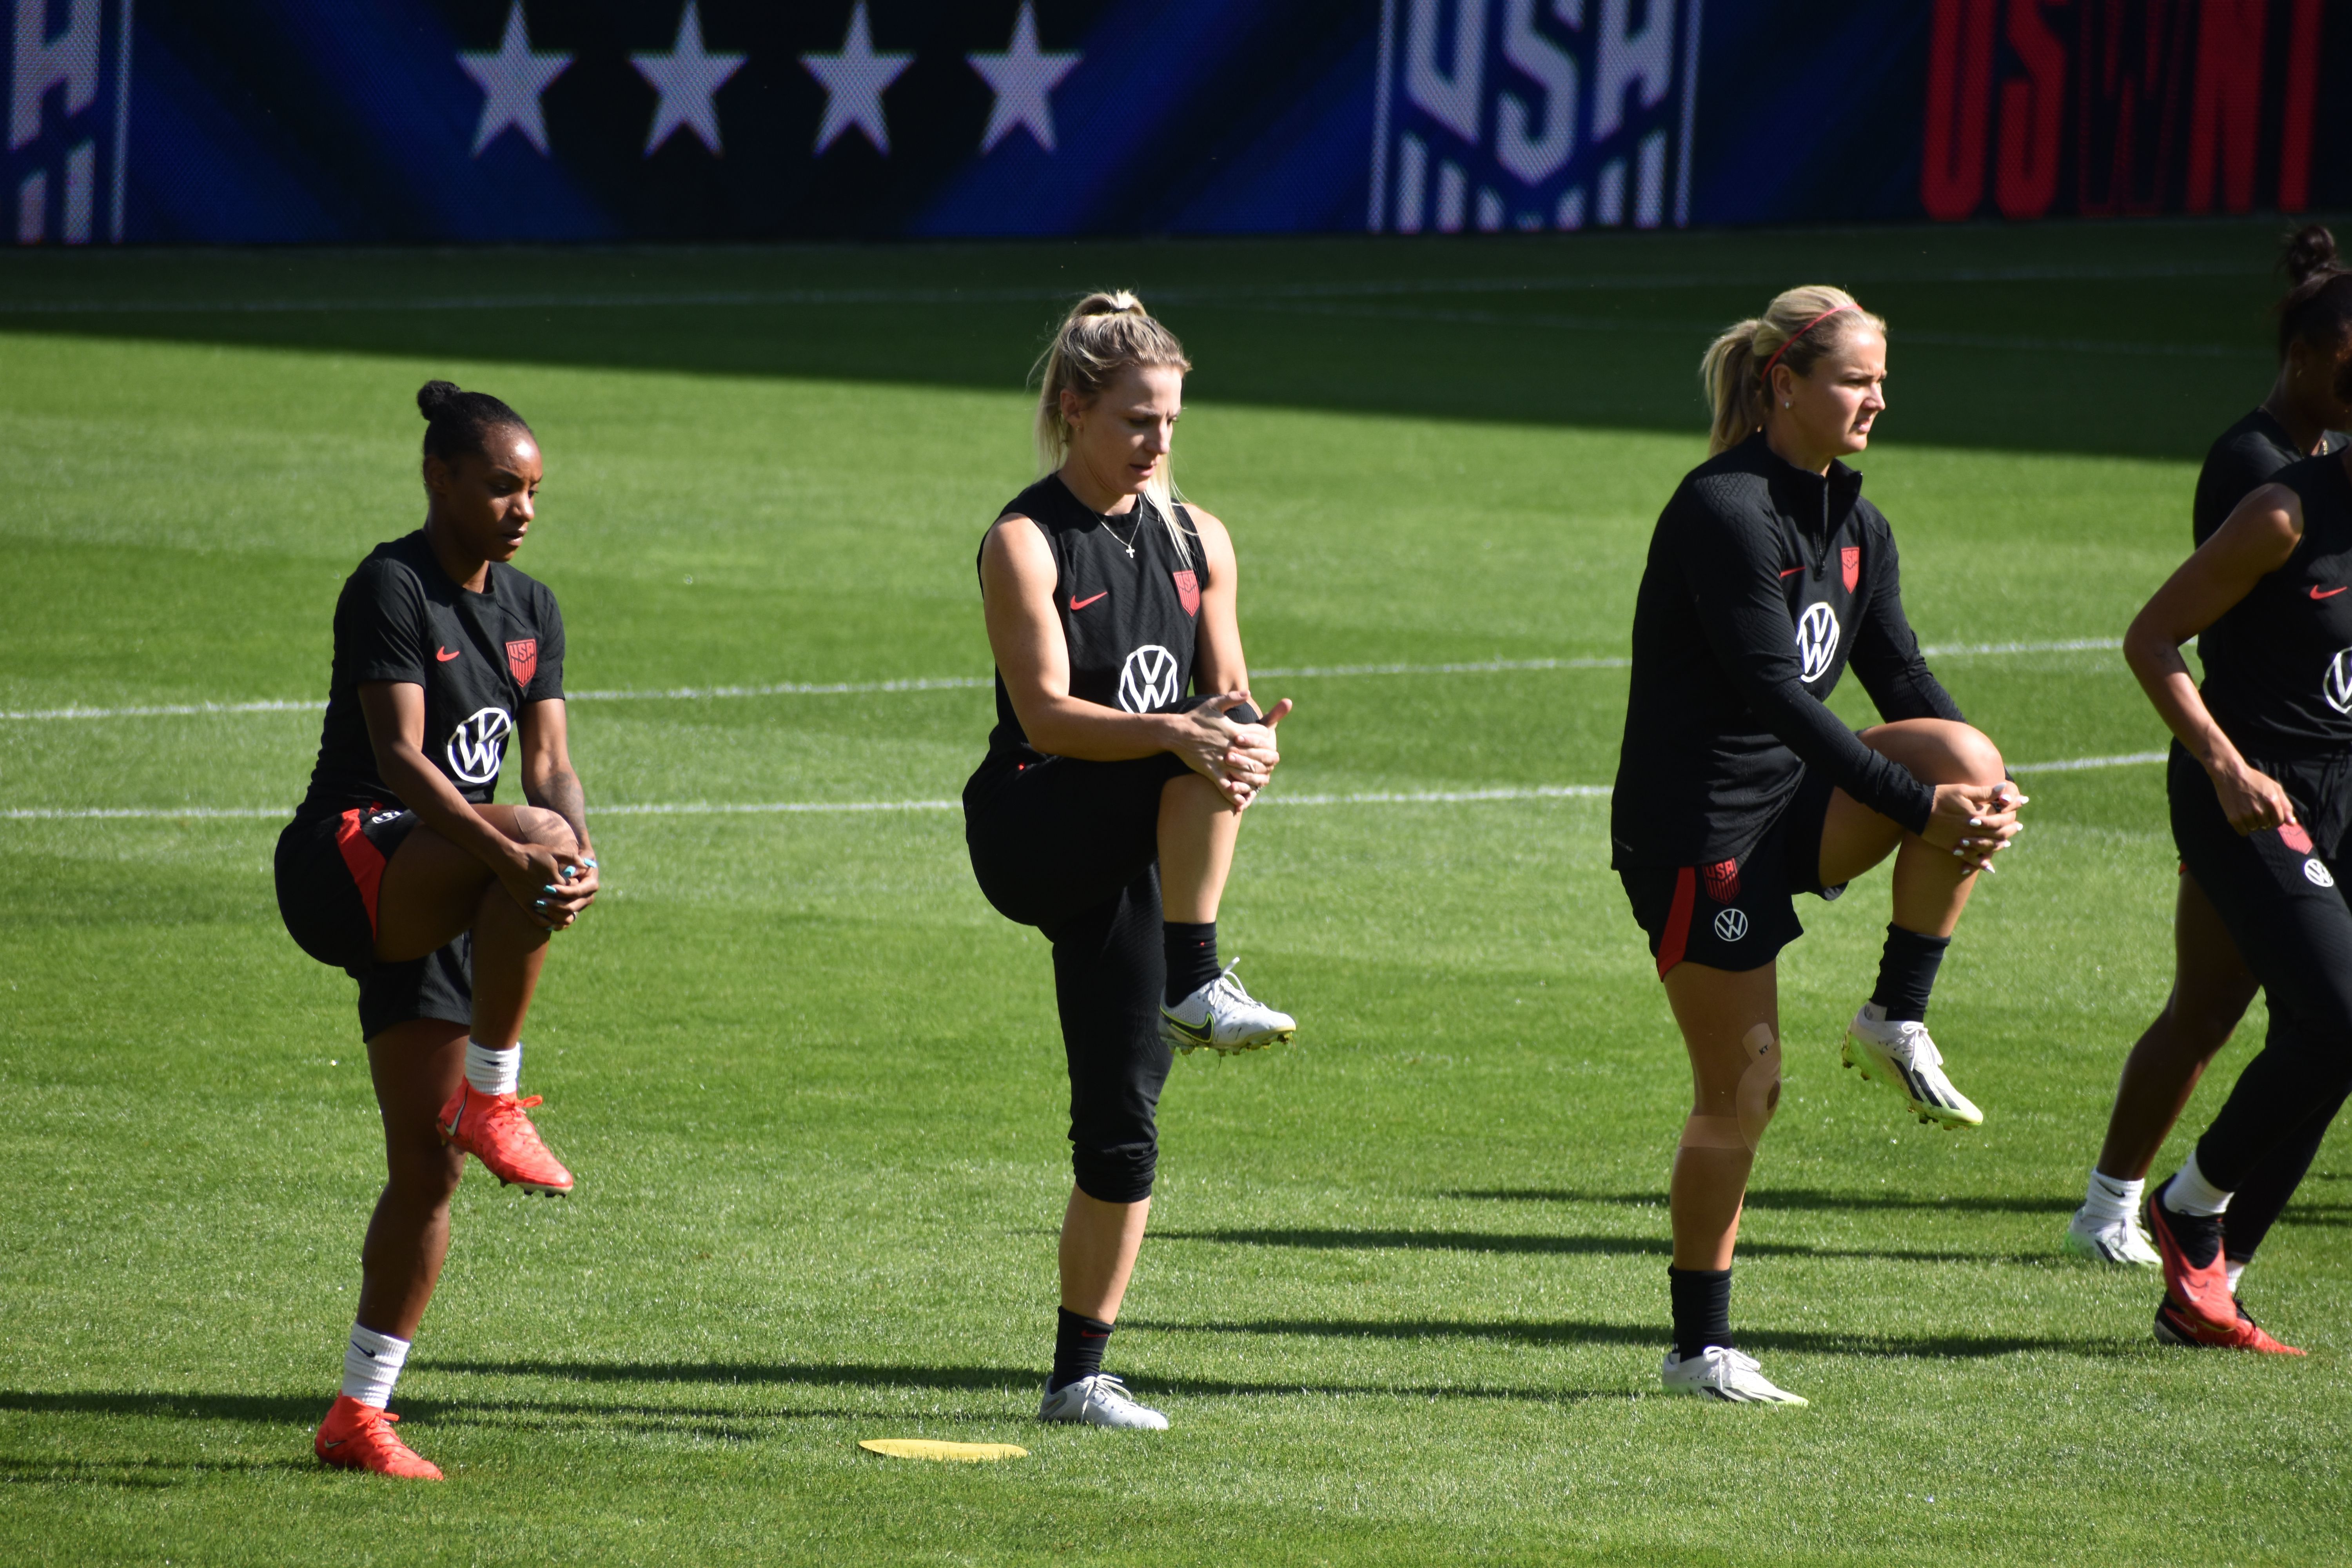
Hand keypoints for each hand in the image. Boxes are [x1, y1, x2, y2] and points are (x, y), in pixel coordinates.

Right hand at [502, 844, 599, 930]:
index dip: (576, 890)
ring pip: (556, 916)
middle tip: (572, 902)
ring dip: (562, 916)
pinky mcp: (526, 905)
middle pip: (567, 905)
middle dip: (571, 904)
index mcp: (558, 881)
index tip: (575, 887)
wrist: (508, 858)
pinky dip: (548, 923)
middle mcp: (549, 893)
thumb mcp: (554, 851)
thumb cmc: (532, 853)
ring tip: (564, 913)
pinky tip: (551, 920)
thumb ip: (572, 857)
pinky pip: (540, 921)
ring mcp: (537, 901)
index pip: (575, 891)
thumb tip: (586, 864)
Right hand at [1171, 693, 1287, 809]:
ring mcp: (1220, 760)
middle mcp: (1229, 746)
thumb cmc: (1195, 717)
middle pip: (1256, 755)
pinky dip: (1233, 794)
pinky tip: (1241, 801)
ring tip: (1262, 782)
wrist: (1176, 733)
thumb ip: (1232, 697)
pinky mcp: (1210, 771)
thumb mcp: (1214, 704)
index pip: (1259, 735)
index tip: (1269, 740)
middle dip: (1266, 760)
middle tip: (1273, 764)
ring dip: (1254, 778)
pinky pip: (1224, 785)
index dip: (1266, 737)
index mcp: (1233, 730)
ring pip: (1243, 772)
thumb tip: (1247, 693)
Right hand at [1920, 780, 2025, 872]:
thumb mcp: (1962, 790)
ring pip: (1987, 847)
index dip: (2014, 807)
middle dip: (2010, 829)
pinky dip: (1981, 863)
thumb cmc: (1939, 796)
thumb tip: (2003, 788)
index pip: (2001, 814)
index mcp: (1977, 815)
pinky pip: (1971, 859)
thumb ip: (1984, 792)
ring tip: (2006, 843)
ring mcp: (1964, 840)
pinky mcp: (1954, 847)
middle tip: (2018, 826)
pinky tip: (1989, 868)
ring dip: (1999, 845)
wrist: (1917, 809)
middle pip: (1998, 833)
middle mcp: (1973, 830)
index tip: (2024, 801)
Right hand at [2209, 756, 2297, 836]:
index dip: (2274, 819)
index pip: (2279, 822)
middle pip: (2266, 826)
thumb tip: (2292, 824)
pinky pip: (2243, 832)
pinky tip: (2241, 817)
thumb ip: (2285, 805)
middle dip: (2263, 820)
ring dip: (2252, 823)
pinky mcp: (2234, 818)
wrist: (2230, 774)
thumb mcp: (2274, 787)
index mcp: (2272, 801)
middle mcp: (2260, 810)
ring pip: (2254, 829)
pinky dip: (2243, 827)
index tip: (2268, 813)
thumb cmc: (2254, 779)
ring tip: (2247, 811)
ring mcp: (2246, 815)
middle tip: (2255, 809)